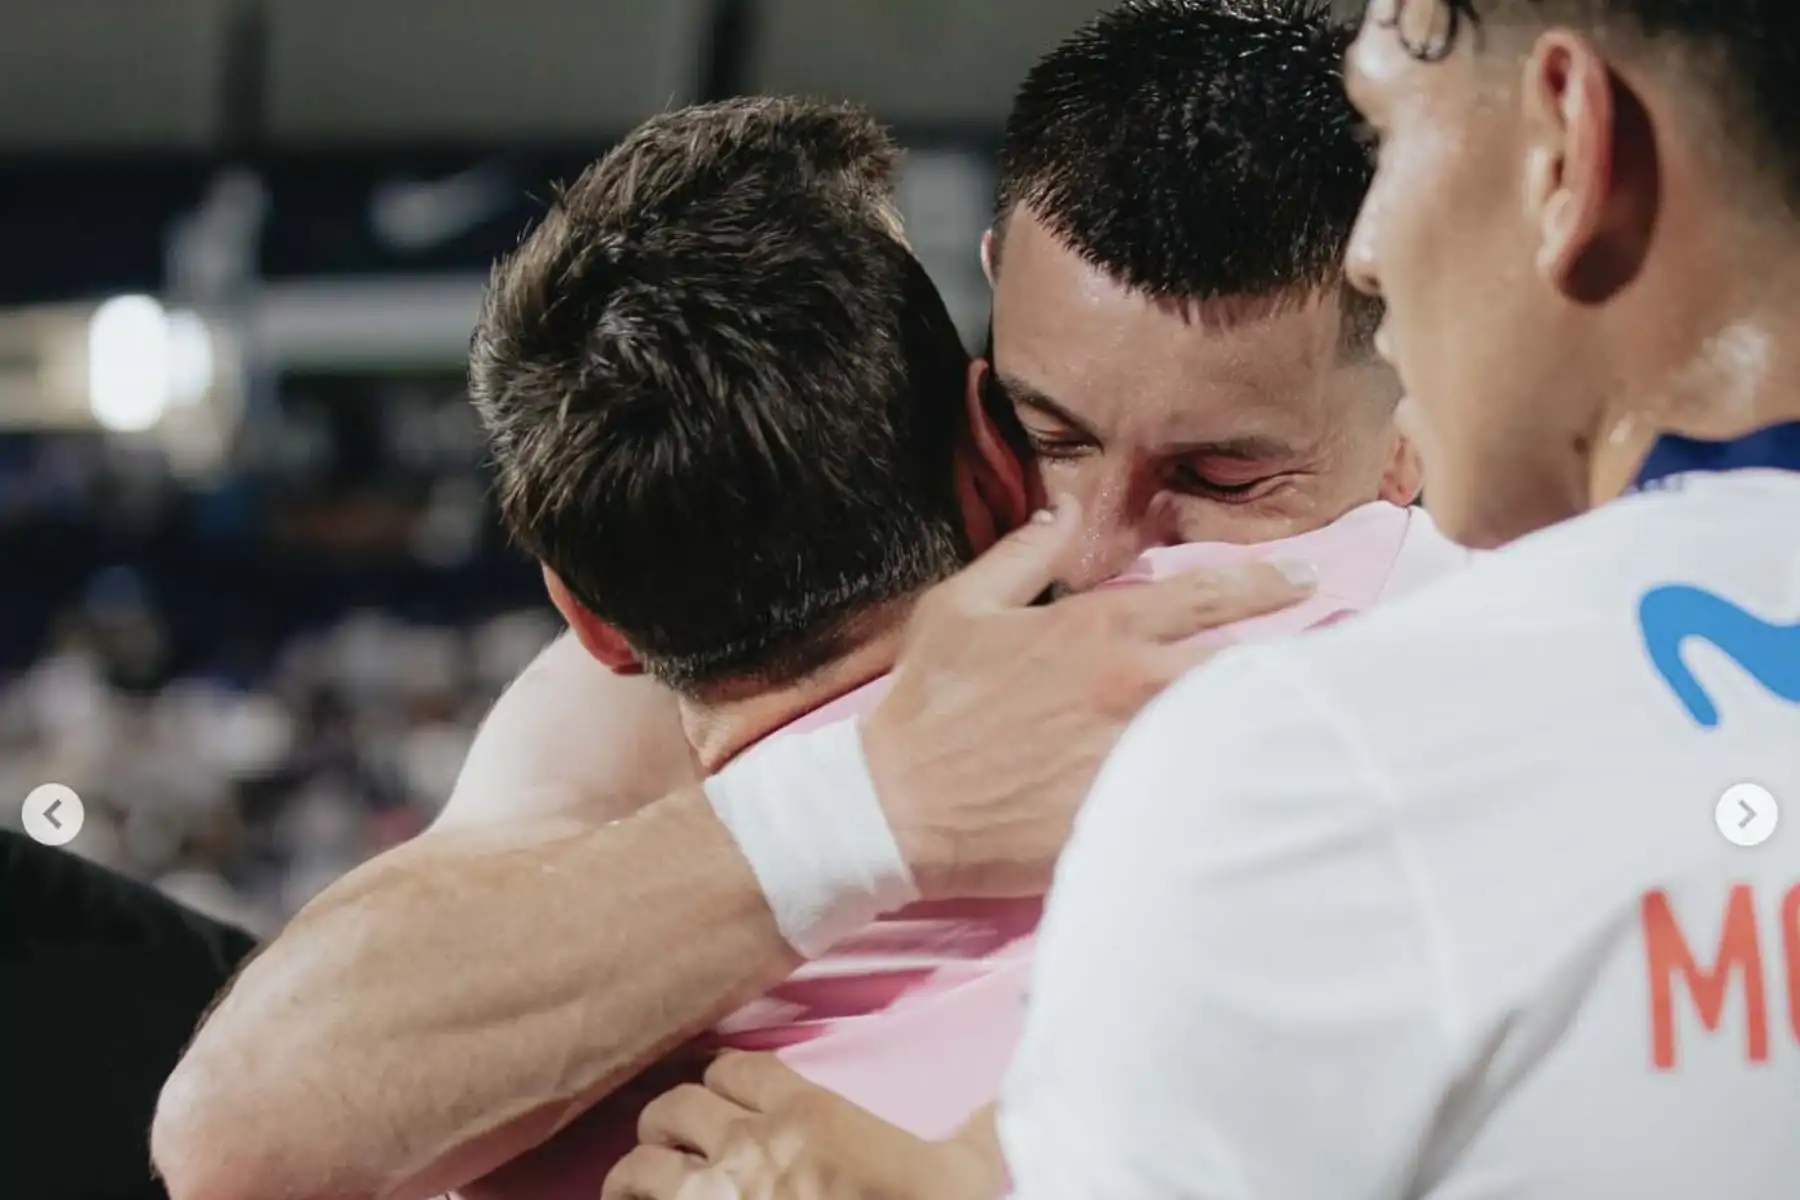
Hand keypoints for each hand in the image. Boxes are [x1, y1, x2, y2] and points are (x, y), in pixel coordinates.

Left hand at [602, 1053, 998, 1199]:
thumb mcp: (966, 1173)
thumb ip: (981, 1124)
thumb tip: (1021, 1076)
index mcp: (807, 1116)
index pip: (735, 1069)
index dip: (724, 1080)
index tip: (723, 1096)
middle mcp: (748, 1150)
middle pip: (675, 1107)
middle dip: (672, 1123)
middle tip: (678, 1143)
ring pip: (641, 1168)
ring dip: (638, 1176)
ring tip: (639, 1188)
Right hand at [863, 500, 1313, 898]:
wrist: (898, 806)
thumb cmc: (927, 705)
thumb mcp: (961, 608)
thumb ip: (1023, 554)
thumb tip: (1062, 509)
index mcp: (1099, 628)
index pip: (1206, 595)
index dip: (1264, 584)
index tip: (1305, 580)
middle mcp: (1132, 685)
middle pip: (1240, 668)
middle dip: (1282, 665)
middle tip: (1320, 669)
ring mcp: (1138, 752)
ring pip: (1231, 731)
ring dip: (1262, 725)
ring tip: (1299, 730)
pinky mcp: (1131, 812)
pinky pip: (1204, 796)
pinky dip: (1231, 787)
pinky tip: (1257, 796)